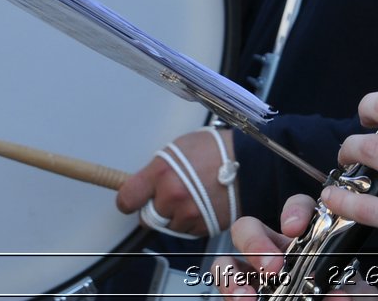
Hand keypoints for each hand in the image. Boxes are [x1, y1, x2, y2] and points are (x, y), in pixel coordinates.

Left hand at [116, 126, 239, 236]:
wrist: (250, 162)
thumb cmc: (216, 149)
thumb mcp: (179, 148)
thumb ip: (157, 169)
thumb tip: (142, 184)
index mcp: (161, 173)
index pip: (127, 199)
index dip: (129, 201)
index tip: (133, 200)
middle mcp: (172, 195)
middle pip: (147, 218)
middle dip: (155, 209)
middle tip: (169, 195)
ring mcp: (188, 213)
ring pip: (168, 226)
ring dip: (176, 216)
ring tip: (193, 196)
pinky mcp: (203, 226)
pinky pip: (188, 230)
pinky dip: (192, 221)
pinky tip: (204, 204)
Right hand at [217, 195, 372, 299]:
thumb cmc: (345, 299)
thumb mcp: (356, 293)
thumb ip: (353, 289)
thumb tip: (339, 293)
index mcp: (307, 242)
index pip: (297, 210)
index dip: (294, 211)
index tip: (296, 228)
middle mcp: (277, 254)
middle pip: (249, 227)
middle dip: (254, 241)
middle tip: (272, 268)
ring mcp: (256, 277)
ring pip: (227, 260)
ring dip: (230, 274)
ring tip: (247, 296)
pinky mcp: (242, 296)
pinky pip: (226, 289)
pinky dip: (229, 292)